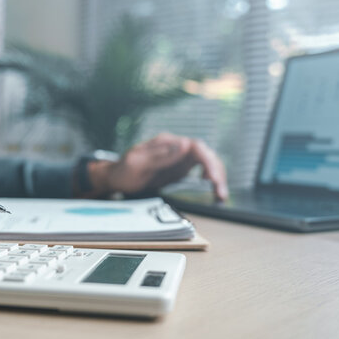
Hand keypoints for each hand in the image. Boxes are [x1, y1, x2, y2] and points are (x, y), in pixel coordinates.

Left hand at [86, 133, 227, 199]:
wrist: (117, 177)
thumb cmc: (124, 170)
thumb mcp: (138, 163)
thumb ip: (161, 155)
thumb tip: (184, 145)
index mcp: (168, 143)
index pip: (196, 147)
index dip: (208, 162)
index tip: (212, 179)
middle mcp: (177, 148)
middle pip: (206, 155)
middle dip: (217, 173)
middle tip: (220, 193)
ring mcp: (181, 158)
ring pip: (207, 164)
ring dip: (218, 178)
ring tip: (221, 196)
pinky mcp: (181, 169)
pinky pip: (201, 173)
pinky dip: (211, 182)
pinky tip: (215, 193)